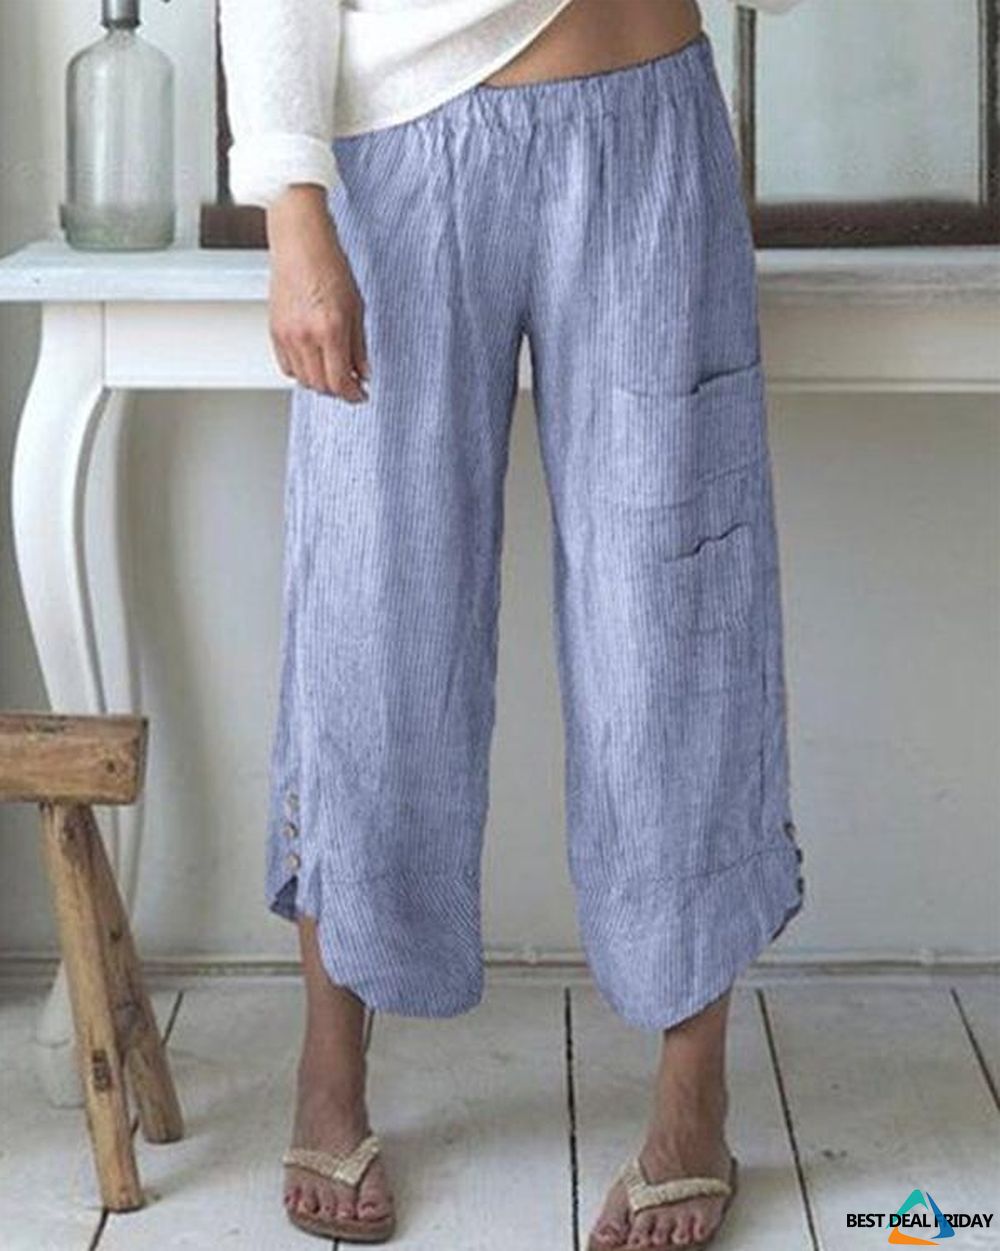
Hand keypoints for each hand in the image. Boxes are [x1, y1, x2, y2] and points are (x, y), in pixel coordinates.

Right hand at [265, 184, 369, 402]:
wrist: (300, 243)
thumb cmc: (329, 265)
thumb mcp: (356, 307)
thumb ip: (359, 345)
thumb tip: (364, 372)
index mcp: (330, 329)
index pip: (340, 381)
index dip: (354, 394)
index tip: (362, 394)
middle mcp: (305, 336)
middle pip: (321, 385)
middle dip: (338, 390)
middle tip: (351, 385)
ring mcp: (287, 335)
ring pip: (303, 379)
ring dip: (320, 382)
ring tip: (333, 373)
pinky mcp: (274, 331)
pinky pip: (287, 366)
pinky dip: (302, 371)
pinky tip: (314, 362)